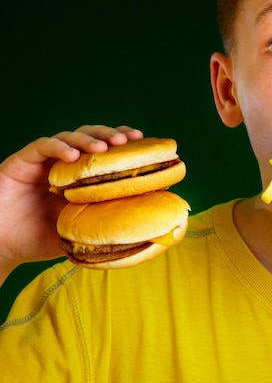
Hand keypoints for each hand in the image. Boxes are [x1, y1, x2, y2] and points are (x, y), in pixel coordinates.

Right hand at [0, 125, 142, 282]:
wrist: (2, 247)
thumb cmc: (40, 240)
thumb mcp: (80, 230)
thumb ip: (105, 221)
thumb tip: (145, 221)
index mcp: (81, 176)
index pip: (106, 151)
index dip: (123, 143)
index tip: (142, 141)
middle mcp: (64, 164)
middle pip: (91, 137)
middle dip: (111, 135)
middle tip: (127, 140)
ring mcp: (44, 161)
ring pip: (70, 137)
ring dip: (89, 139)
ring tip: (104, 147)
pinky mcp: (23, 161)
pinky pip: (43, 146)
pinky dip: (59, 147)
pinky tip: (72, 155)